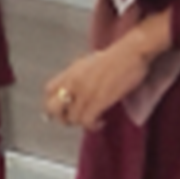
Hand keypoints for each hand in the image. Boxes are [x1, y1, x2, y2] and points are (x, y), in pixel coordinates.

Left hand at [44, 13, 171, 129]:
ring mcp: (84, 91)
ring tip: (94, 119)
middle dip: (62, 117)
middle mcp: (73, 81)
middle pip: (53, 108)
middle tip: (75, 119)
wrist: (131, 52)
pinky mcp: (98, 100)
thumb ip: (78, 77)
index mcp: (70, 71)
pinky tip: (101, 121)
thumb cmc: (115, 57)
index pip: (48, 91)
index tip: (60, 111)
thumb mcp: (89, 63)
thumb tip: (74, 90)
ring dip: (82, 122)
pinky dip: (93, 126)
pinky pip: (86, 122)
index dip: (51, 103)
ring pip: (71, 118)